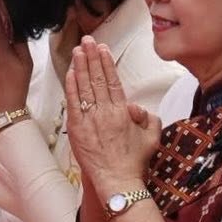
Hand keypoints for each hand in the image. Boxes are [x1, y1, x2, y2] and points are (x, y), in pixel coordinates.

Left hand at [63, 39, 159, 196]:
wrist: (118, 181)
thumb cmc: (135, 162)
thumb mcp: (152, 138)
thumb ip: (149, 118)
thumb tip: (136, 107)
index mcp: (123, 112)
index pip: (113, 81)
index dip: (107, 63)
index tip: (103, 49)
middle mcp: (105, 112)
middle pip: (97, 79)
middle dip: (92, 57)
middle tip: (88, 40)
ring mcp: (90, 119)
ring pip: (84, 87)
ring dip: (80, 66)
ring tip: (78, 50)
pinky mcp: (77, 128)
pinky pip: (73, 102)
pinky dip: (71, 86)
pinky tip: (69, 73)